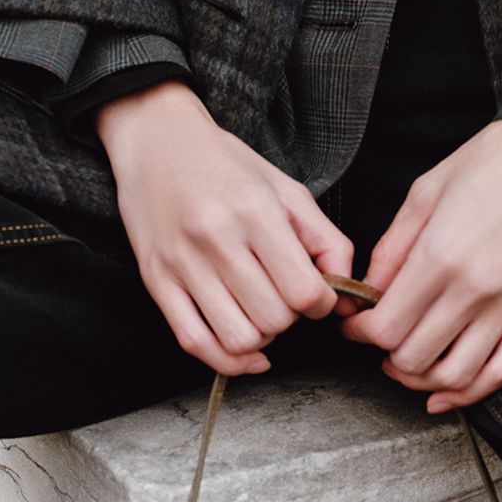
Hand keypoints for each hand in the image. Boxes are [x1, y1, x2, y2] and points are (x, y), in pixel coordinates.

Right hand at [95, 80, 354, 378]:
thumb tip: (346, 294)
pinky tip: (246, 350)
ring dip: (262, 339)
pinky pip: (195, 344)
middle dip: (291, 318)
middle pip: (274, 319)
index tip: (317, 294)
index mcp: (255, 210)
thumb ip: (325, 239)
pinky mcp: (156, 280)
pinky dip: (227, 361)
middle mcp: (217, 237)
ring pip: (238, 339)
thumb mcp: (285, 188)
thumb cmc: (227, 164)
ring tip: (262, 313)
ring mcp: (182, 263)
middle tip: (286, 297)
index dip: (321, 303)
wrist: (157, 140)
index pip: (303, 290)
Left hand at [336, 119, 501, 411]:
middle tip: (377, 341)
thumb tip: (370, 292)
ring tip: (405, 363)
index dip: (360, 333)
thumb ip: (393, 247)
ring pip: (456, 376)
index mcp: (442, 255)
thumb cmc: (490, 161)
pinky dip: (471, 393)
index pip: (387, 326)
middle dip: (385, 356)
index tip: (354, 324)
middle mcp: (477, 289)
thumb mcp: (426, 191)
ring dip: (421, 380)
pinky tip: (445, 392)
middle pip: (415, 357)